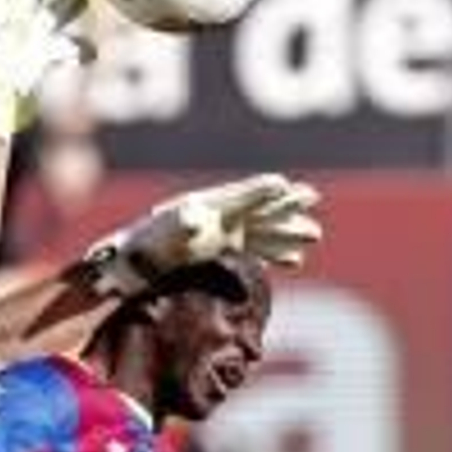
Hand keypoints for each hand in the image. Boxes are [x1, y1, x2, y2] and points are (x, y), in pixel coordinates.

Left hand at [83, 173, 322, 295]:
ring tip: (316, 234)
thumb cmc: (148, 244)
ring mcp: (226, 236)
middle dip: (287, 205)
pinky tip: (296, 261)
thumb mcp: (162, 232)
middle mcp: (223, 218)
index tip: (285, 185)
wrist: (136, 266)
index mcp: (210, 206)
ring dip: (290, 233)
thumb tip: (194, 220)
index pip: (242, 195)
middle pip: (262, 209)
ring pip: (266, 231)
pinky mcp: (226, 254)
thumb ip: (180, 224)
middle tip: (314, 196)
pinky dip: (278, 256)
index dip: (262, 191)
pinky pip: (259, 252)